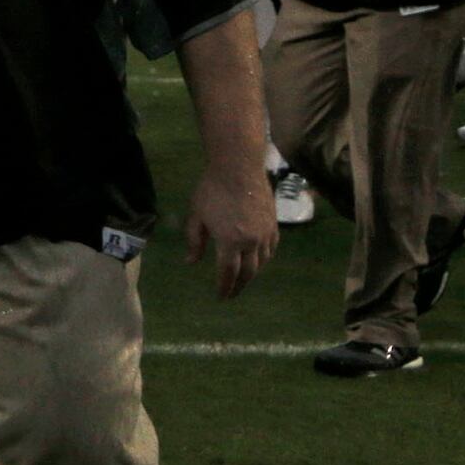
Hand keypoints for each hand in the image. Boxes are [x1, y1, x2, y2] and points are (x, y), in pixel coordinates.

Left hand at [186, 157, 277, 300]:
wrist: (238, 167)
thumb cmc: (212, 189)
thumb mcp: (196, 216)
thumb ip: (194, 241)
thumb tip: (191, 263)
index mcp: (230, 241)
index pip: (228, 273)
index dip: (224, 287)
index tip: (220, 297)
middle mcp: (251, 242)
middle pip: (248, 273)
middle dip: (239, 286)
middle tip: (231, 294)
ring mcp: (266, 234)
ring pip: (262, 262)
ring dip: (252, 274)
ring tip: (243, 279)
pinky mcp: (274, 225)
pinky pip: (271, 249)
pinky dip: (264, 259)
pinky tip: (258, 260)